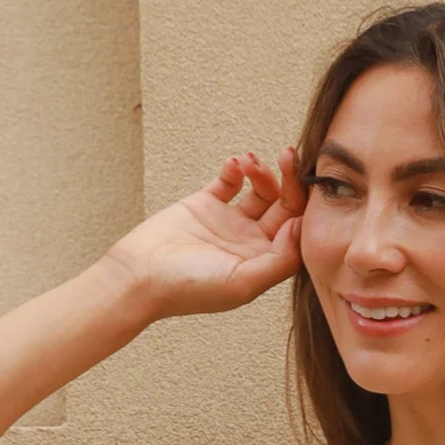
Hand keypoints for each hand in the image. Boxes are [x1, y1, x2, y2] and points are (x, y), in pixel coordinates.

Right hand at [103, 147, 308, 321]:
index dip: (305, 206)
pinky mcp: (206, 205)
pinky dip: (236, 168)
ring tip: (251, 162)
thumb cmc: (189, 288)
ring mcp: (229, 223)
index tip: (303, 186)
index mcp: (263, 264)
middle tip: (287, 155)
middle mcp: (251, 244)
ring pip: (260, 191)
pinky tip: (234, 163)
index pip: (297, 232)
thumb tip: (301, 229)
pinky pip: (230, 181)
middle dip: (289, 180)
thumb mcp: (244, 283)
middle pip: (284, 207)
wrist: (140, 275)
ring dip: (262, 172)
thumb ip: (279, 260)